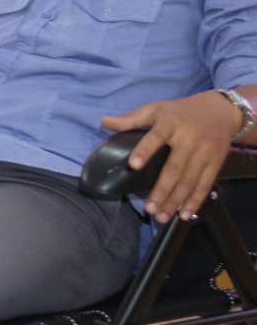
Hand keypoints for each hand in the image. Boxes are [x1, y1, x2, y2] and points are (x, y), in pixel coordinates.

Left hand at [102, 91, 243, 222]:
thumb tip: (104, 122)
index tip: (132, 165)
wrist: (220, 110)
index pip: (155, 137)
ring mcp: (204, 152)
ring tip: (161, 216)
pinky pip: (205, 185)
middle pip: (174, 168)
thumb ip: (131, 118)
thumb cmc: (180, 111)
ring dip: (176, 201)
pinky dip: (195, 201)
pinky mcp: (216, 163)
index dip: (145, 151)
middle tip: (149, 208)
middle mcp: (189, 139)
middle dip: (162, 190)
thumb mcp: (156, 109)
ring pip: (189, 180)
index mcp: (170, 123)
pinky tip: (184, 214)